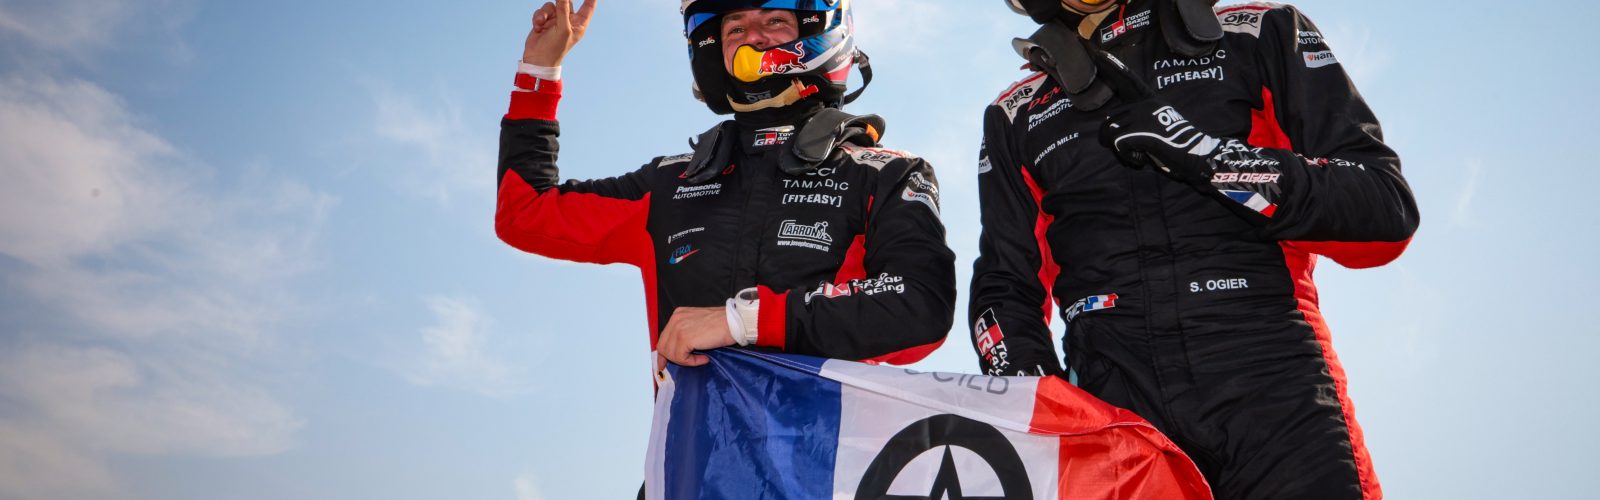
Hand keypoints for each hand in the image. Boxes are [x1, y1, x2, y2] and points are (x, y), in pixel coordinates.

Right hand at [522, 0, 597, 66]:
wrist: (538, 59)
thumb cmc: (555, 48)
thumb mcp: (562, 28)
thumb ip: (563, 9)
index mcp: (579, 24)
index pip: (588, 6)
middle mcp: (569, 20)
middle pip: (567, 1)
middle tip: (559, 0)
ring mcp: (556, 20)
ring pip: (552, 5)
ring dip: (545, 13)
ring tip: (542, 23)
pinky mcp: (545, 21)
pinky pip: (542, 11)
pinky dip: (538, 17)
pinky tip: (537, 27)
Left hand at [655, 306, 734, 368]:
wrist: (734, 322)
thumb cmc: (723, 324)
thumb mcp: (698, 325)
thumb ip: (686, 333)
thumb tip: (679, 350)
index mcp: (678, 314)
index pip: (664, 337)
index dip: (663, 353)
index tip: (663, 364)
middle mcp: (675, 319)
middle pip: (663, 346)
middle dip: (672, 358)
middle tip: (685, 364)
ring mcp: (679, 328)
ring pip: (670, 353)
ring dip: (685, 360)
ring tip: (700, 358)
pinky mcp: (685, 338)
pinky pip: (681, 357)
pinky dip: (691, 362)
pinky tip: (704, 358)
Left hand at [1091, 51, 1285, 221]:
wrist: (1196, 154)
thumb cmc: (1175, 145)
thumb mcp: (1156, 125)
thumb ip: (1137, 120)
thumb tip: (1111, 127)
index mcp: (1149, 100)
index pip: (1128, 80)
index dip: (1113, 67)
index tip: (1100, 52)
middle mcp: (1144, 104)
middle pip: (1108, 121)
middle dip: (1115, 141)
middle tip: (1136, 149)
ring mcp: (1141, 115)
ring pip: (1109, 133)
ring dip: (1121, 150)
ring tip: (1140, 153)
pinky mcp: (1140, 130)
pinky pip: (1117, 145)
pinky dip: (1127, 157)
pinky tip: (1142, 157)